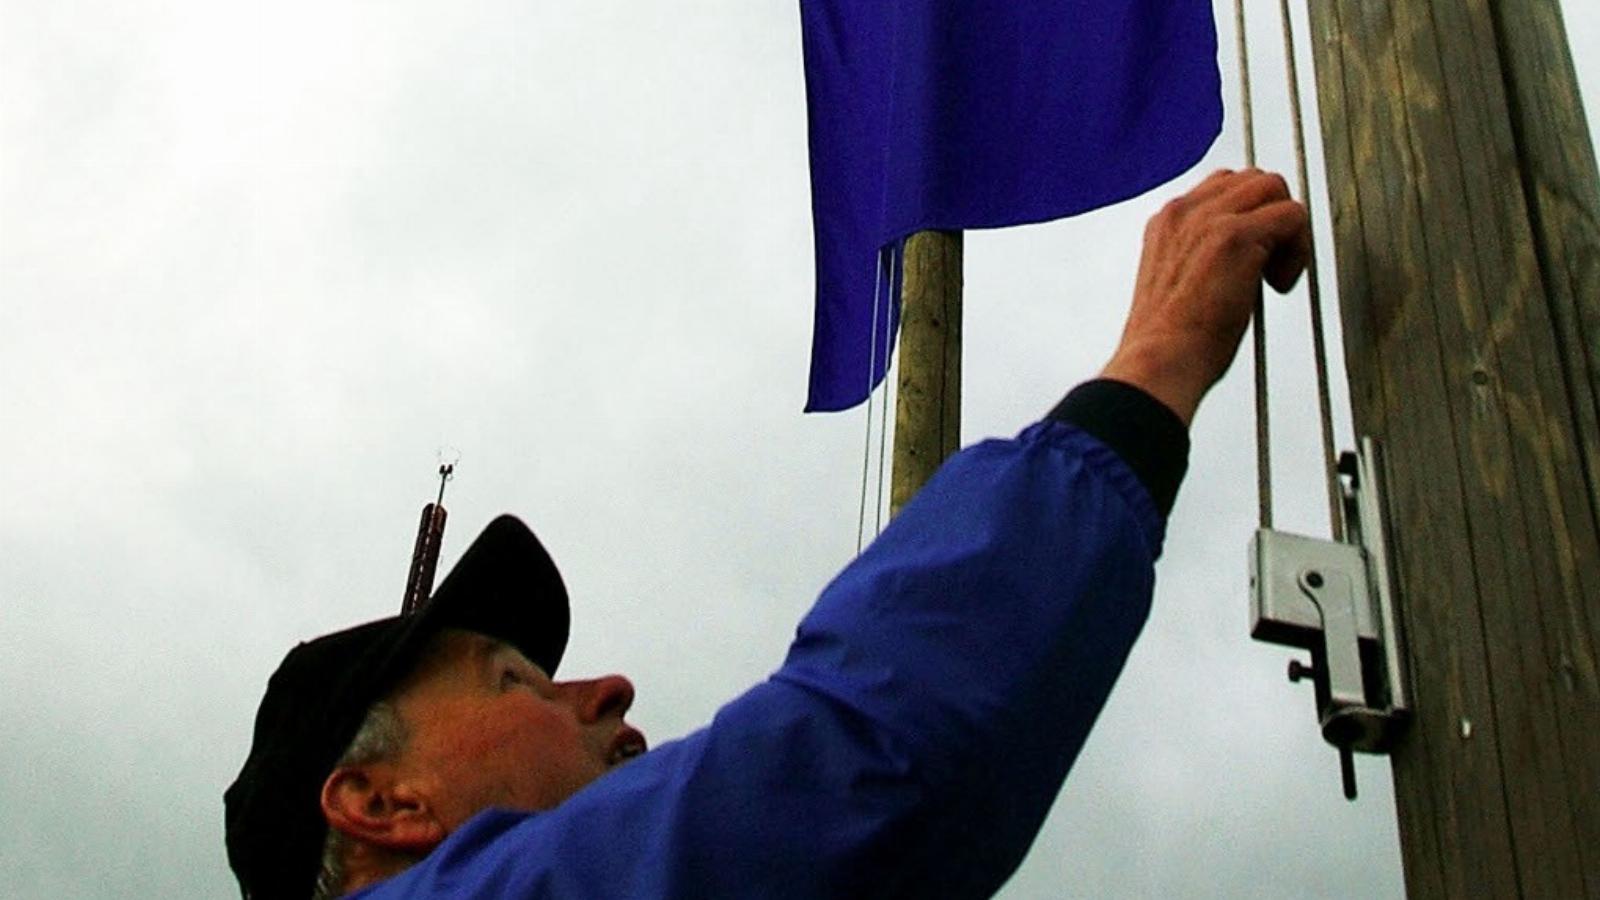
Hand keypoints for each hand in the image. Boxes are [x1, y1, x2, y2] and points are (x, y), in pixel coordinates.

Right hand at [1100, 169, 1310, 425]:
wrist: (1158, 364)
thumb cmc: (1168, 343)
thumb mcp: (1177, 285)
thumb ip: (1200, 257)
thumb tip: (1246, 257)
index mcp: (1166, 223)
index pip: (1221, 188)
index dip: (1248, 217)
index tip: (1251, 258)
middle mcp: (1184, 212)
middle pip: (1251, 179)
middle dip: (1271, 216)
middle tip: (1267, 266)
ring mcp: (1207, 220)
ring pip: (1274, 188)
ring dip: (1287, 229)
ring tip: (1272, 274)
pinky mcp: (1234, 236)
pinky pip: (1292, 215)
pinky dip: (1298, 250)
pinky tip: (1278, 285)